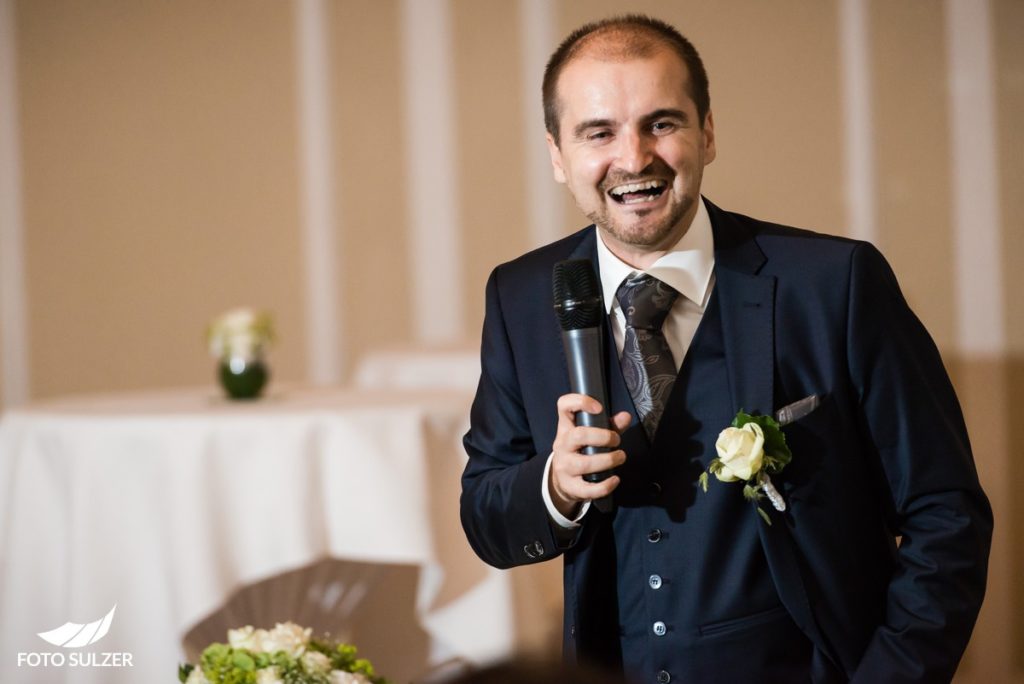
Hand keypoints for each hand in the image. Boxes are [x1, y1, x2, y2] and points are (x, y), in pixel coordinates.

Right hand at [548, 393, 631, 518]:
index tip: (598, 408)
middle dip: (603, 436)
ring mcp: (565, 467)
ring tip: (620, 457)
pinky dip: (605, 485)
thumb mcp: (591, 436)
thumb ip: (610, 426)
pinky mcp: (571, 487)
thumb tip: (625, 416)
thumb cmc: (580, 452)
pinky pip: (588, 489)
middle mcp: (562, 445)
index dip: (580, 402)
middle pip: (578, 435)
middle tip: (616, 441)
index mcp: (566, 428)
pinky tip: (615, 479)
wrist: (562, 482)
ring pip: (584, 463)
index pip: (563, 406)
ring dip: (608, 460)